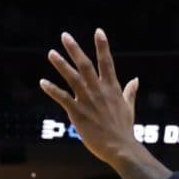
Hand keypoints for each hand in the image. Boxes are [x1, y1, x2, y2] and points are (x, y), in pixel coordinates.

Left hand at [39, 29, 143, 167]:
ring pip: (72, 78)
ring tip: (51, 53)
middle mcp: (99, 90)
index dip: (102, 46)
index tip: (98, 31)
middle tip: (65, 35)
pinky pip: (62, 98)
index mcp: (112, 88)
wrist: (121, 148)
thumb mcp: (129, 107)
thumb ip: (130, 92)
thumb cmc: (124, 129)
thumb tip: (135, 80)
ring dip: (61, 64)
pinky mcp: (78, 113)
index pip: (107, 62)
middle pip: (85, 65)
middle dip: (75, 49)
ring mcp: (88, 100)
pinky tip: (43, 82)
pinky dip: (52, 89)